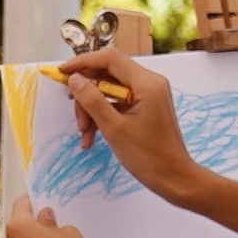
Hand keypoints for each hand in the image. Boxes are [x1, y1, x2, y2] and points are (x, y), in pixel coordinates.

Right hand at [66, 49, 207, 194]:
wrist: (175, 178)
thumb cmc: (149, 157)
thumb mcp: (114, 128)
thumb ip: (92, 100)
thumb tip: (75, 79)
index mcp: (147, 83)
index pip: (109, 59)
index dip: (83, 63)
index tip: (62, 73)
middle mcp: (150, 83)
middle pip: (107, 75)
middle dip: (88, 96)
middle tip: (79, 120)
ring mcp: (148, 95)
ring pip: (110, 91)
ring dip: (93, 110)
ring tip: (86, 134)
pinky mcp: (146, 106)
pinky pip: (118, 103)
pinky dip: (104, 116)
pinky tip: (93, 136)